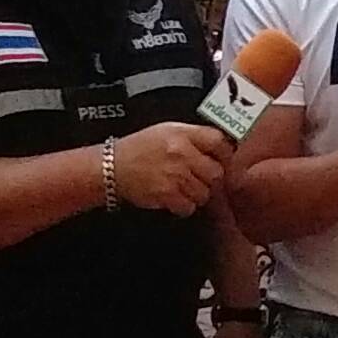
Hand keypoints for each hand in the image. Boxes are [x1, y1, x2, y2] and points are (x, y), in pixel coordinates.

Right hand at [113, 123, 231, 215]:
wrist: (111, 167)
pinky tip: (174, 198)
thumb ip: (193, 136)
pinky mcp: (166, 194)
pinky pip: (189, 206)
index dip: (226, 153)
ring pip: (205, 192)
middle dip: (210, 178)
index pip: (219, 141)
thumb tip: (220, 145)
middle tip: (200, 178)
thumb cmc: (139, 148)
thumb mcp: (167, 130)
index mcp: (182, 134)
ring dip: (197, 193)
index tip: (224, 160)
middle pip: (216, 171)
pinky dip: (184, 206)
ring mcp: (174, 175)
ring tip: (183, 187)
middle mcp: (181, 153)